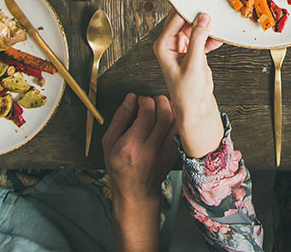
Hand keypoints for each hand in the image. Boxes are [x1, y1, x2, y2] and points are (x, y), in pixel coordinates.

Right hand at [103, 93, 178, 209]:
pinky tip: (168, 118)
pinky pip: (181, 130)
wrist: (136, 192)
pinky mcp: (175, 152)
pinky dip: (177, 119)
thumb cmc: (120, 168)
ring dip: (171, 108)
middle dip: (159, 101)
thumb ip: (119, 119)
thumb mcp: (109, 144)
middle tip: (152, 102)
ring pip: (177, 121)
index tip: (140, 101)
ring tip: (161, 108)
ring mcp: (166, 152)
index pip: (147, 113)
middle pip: (165, 114)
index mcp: (131, 147)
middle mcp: (151, 150)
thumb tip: (130, 98)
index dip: (145, 100)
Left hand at [153, 11, 224, 157]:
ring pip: (194, 27)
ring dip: (206, 26)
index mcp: (163, 45)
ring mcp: (182, 46)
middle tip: (211, 7)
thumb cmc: (187, 91)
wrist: (195, 107)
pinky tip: (218, 39)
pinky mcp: (192, 50)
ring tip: (218, 23)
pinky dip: (210, 37)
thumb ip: (198, 38)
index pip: (175, 19)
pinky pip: (201, 36)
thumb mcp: (194, 63)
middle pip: (183, 20)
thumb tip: (202, 18)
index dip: (188, 9)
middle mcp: (170, 44)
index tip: (201, 0)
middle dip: (197, 14)